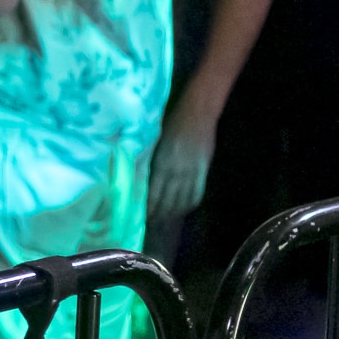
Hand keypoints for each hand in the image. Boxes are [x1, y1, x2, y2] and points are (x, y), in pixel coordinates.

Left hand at [149, 101, 216, 225]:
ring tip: (164, 220)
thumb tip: (135, 177)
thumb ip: (147, 161)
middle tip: (150, 224)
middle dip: (158, 214)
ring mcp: (192, 172)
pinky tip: (183, 209)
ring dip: (173, 212)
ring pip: (182, 200)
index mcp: (161, 163)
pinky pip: (197, 193)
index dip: (148, 207)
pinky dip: (189, 204)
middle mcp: (176, 171)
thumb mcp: (154, 143)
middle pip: (168, 200)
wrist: (197, 115)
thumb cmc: (170, 125)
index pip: (153, 193)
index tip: (139, 216)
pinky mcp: (203, 170)